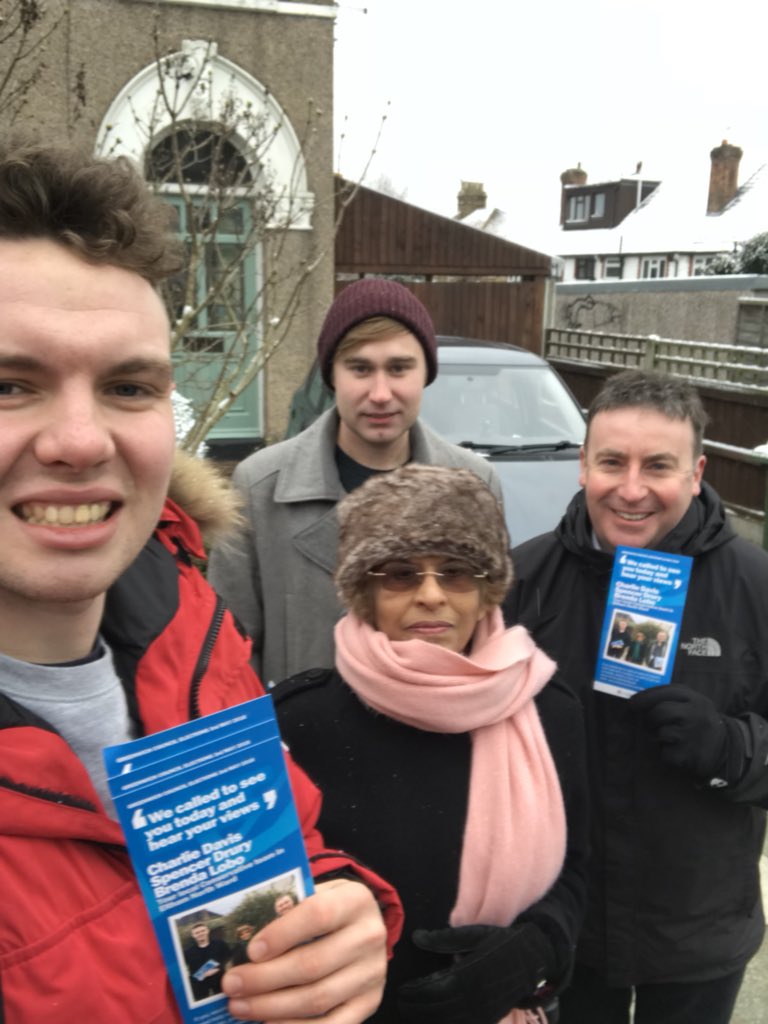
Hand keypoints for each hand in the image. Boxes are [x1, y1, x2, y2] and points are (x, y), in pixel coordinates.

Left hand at [221, 878, 387, 1021]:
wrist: (365, 928)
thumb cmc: (331, 908)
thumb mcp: (318, 893)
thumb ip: (289, 906)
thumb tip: (242, 932)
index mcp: (356, 900)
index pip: (318, 915)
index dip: (282, 934)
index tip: (251, 951)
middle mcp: (369, 936)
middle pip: (313, 964)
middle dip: (265, 978)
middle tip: (232, 984)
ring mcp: (371, 974)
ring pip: (317, 998)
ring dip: (272, 1007)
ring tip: (239, 1005)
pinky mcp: (369, 1003)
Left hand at [397, 922, 554, 1023]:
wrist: (534, 958)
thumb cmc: (502, 941)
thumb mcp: (474, 934)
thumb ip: (444, 939)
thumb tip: (417, 937)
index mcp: (471, 972)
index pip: (437, 988)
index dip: (417, 993)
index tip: (401, 990)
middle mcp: (477, 995)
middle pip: (440, 1008)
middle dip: (418, 1008)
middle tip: (401, 1003)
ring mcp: (485, 1009)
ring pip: (451, 1019)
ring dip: (429, 1018)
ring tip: (412, 1012)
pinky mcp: (491, 1016)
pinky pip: (465, 1023)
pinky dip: (447, 1022)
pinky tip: (435, 1018)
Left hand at [630, 685, 744, 781]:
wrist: (725, 749)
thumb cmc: (699, 722)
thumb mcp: (694, 703)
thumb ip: (673, 697)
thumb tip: (640, 698)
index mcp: (696, 699)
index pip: (666, 692)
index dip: (645, 697)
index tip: (632, 703)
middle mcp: (696, 715)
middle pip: (660, 712)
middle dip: (649, 719)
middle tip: (648, 724)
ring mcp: (693, 736)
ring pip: (662, 732)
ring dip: (658, 736)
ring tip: (668, 737)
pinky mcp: (689, 755)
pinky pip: (665, 752)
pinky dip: (666, 753)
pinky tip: (677, 751)